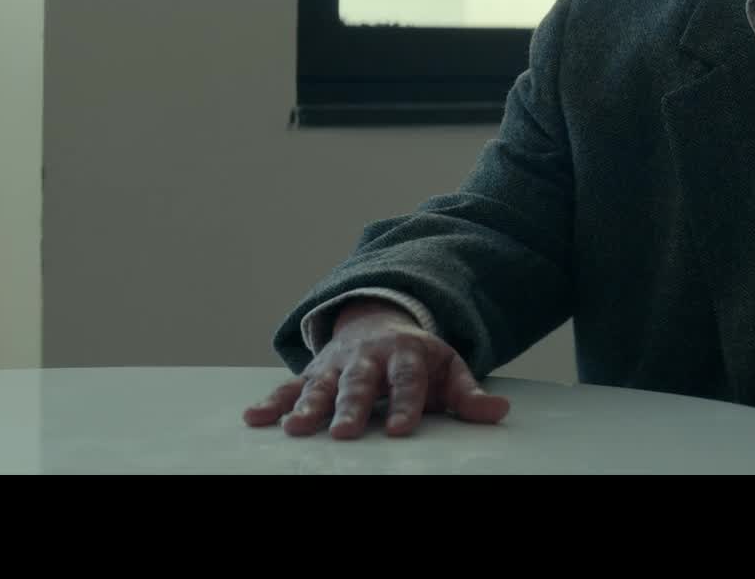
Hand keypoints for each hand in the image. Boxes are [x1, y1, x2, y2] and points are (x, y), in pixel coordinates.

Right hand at [243, 300, 509, 438]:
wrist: (379, 322)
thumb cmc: (417, 358)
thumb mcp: (448, 368)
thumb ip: (468, 393)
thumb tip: (499, 412)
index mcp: (404, 355)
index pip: (407, 381)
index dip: (405, 405)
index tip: (401, 431)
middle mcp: (367, 358)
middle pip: (359, 384)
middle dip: (350, 407)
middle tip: (344, 433)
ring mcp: (337, 364)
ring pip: (320, 385)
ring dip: (307, 405)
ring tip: (296, 428)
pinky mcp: (314, 373)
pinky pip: (289, 387)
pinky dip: (271, 401)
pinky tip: (255, 418)